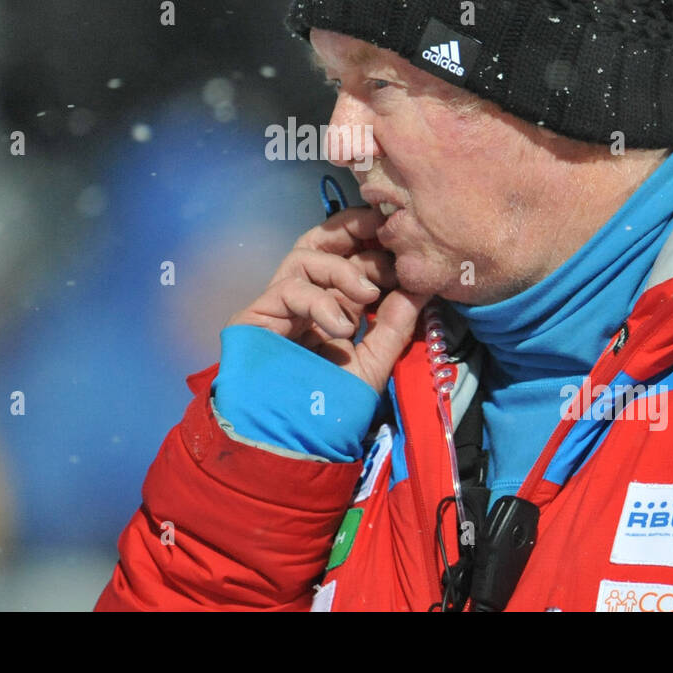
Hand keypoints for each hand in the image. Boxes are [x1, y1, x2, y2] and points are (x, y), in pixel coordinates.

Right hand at [226, 206, 430, 393]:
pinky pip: (290, 287)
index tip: (401, 238)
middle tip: (384, 233)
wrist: (289, 442)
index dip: (369, 243)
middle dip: (351, 230)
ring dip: (342, 269)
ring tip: (367, 296)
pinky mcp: (255, 314)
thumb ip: (394, 327)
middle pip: (319, 243)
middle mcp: (302, 301)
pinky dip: (321, 301)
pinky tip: (341, 326)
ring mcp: (277, 306)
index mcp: (330, 308)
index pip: (346, 259)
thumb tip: (418, 288)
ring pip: (305, 255)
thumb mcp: (373, 364)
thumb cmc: (329, 410)